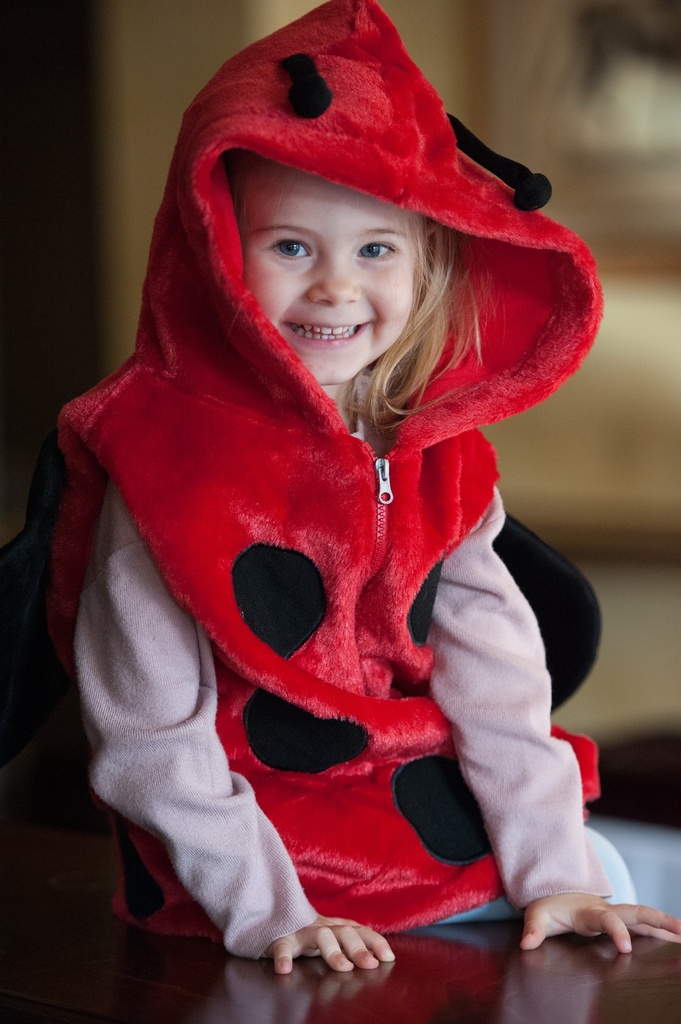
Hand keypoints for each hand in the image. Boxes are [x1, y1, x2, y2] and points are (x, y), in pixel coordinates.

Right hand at [264, 915, 394, 973]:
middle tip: (370, 965)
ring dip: (333, 952)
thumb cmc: (307, 933)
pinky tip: (284, 969)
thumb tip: (381, 956)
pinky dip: (283, 956)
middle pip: (345, 932)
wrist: (272, 916)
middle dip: (359, 948)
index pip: (360, 931)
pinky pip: (282, 945)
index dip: (375, 942)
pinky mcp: (281, 938)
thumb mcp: (330, 936)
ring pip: (320, 936)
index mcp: (335, 927)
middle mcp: (322, 927)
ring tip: (344, 967)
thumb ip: (350, 942)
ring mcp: (302, 931)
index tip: (389, 957)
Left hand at [521, 893, 680, 953]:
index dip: (617, 932)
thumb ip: (533, 930)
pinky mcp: (618, 919)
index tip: (626, 949)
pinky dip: (659, 930)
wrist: (553, 891)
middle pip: (636, 912)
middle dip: (658, 920)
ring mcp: (614, 914)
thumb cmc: (547, 906)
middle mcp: (606, 910)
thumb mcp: (536, 916)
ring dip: (664, 925)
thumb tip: (527, 944)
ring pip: (643, 917)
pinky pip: (642, 924)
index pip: (607, 920)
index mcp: (589, 911)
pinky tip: (673, 939)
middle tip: (680, 930)